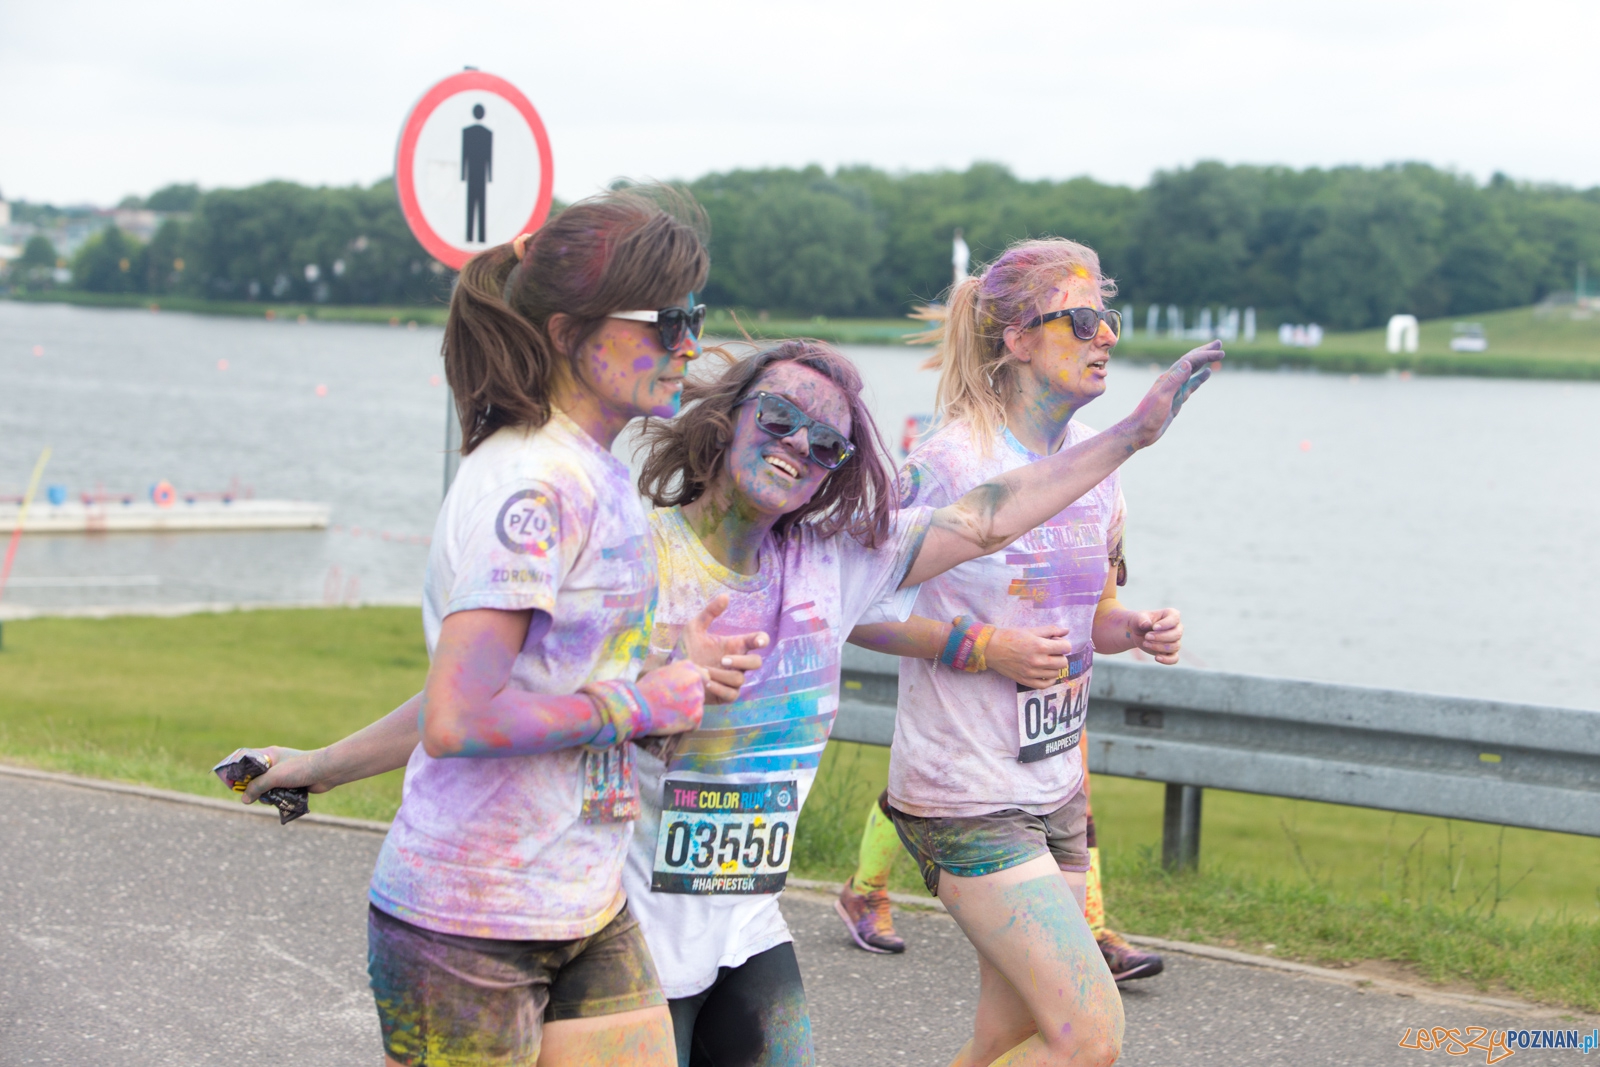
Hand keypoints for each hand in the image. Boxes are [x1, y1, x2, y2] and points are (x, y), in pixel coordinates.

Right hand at [220, 747, 337, 802]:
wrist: (327, 772)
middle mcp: (275, 763)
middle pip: (255, 776)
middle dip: (252, 788)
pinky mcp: (292, 784)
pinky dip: (277, 798)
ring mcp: (284, 774)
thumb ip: (257, 787)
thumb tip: (244, 799)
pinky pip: (278, 793)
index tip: (229, 781)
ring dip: (266, 795)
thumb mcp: (274, 777)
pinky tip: (280, 801)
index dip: (236, 769)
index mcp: (269, 754)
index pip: (246, 758)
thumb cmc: (301, 768)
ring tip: (269, 798)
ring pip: (266, 787)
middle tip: (250, 795)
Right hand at [636, 659, 707, 735]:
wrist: (637, 707)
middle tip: (673, 705)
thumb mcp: (663, 671)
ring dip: (688, 712)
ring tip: (670, 714)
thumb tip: (688, 676)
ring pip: (698, 708)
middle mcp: (696, 680)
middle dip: (690, 700)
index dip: (692, 687)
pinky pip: (695, 723)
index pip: (702, 677)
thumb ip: (679, 672)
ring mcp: (697, 699)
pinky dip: (687, 725)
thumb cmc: (645, 689)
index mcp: (688, 667)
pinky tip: (673, 722)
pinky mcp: (695, 717)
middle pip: (700, 693)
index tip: (684, 693)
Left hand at [676, 593, 768, 703]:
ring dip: (721, 675)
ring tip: (703, 670)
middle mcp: (737, 663)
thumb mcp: (695, 627)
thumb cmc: (686, 648)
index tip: (758, 641)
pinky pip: (731, 694)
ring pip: (740, 679)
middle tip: (723, 659)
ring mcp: (732, 680)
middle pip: (756, 663)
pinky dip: (718, 688)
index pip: (757, 640)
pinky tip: (705, 682)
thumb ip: (710, 612)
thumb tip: (725, 596)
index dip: (762, 640)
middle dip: (742, 661)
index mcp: (734, 645)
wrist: (673, 672)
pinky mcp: (725, 695)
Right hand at [985, 625, 1073, 688]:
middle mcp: (1037, 660)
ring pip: (1056, 673)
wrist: (991, 648)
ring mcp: (1032, 672)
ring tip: (1046, 660)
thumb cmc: (1010, 636)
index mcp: (1040, 645)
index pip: (1066, 647)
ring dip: (1054, 666)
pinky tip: (1046, 673)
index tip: (1057, 642)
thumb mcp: (1031, 630)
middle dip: (1060, 655)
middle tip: (1052, 651)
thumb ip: (1050, 630)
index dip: (1064, 644)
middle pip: (1063, 662)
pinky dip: (1049, 679)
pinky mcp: (1025, 680)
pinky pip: (1045, 685)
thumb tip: (1066, 631)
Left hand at [1123, 341, 1222, 447]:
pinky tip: (1207, 374)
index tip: (1220, 352)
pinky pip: (1191, 385)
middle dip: (1205, 352)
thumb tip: (1187, 362)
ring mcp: (1174, 390)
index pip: (1189, 361)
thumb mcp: (1163, 397)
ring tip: (1216, 355)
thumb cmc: (1149, 416)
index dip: (1205, 355)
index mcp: (1169, 378)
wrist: (1139, 431)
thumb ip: (1174, 380)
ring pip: (1192, 372)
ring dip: (1204, 362)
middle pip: (1191, 362)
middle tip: (1219, 344)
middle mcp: (1172, 381)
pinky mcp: (1176, 399)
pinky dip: (1200, 378)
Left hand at [1128, 608, 1182, 664]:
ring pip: (1175, 646)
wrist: (1137, 632)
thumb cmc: (1140, 622)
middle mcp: (1177, 627)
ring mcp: (1175, 640)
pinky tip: (1156, 657)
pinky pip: (1175, 658)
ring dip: (1159, 647)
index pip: (1175, 618)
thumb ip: (1141, 619)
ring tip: (1145, 643)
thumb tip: (1147, 624)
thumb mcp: (1137, 618)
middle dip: (1160, 637)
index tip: (1154, 627)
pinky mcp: (1171, 652)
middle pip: (1176, 634)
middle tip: (1147, 636)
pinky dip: (1167, 660)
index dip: (1166, 624)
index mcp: (1171, 615)